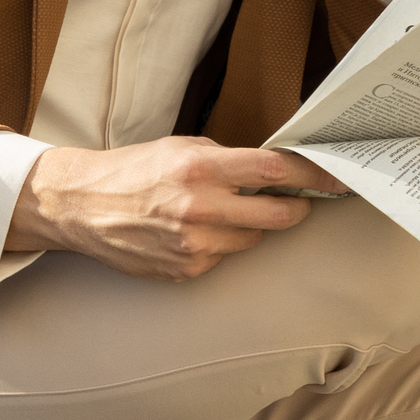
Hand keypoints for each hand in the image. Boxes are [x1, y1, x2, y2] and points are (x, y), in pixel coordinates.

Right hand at [9, 138, 349, 280]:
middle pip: (277, 216)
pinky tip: (197, 231)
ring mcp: (193, 246)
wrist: (82, 205)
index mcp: (200, 169)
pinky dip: (222, 245)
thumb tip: (277, 170)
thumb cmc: (134, 170)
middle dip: (295, 209)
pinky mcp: (185, 270)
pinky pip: (224, 259)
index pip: (275, 173)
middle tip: (301, 202)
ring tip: (225, 211)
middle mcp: (200, 209)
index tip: (337, 178)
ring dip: (252, 228)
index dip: (314, 176)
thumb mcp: (181, 149)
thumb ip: (228, 160)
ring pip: (253, 241)